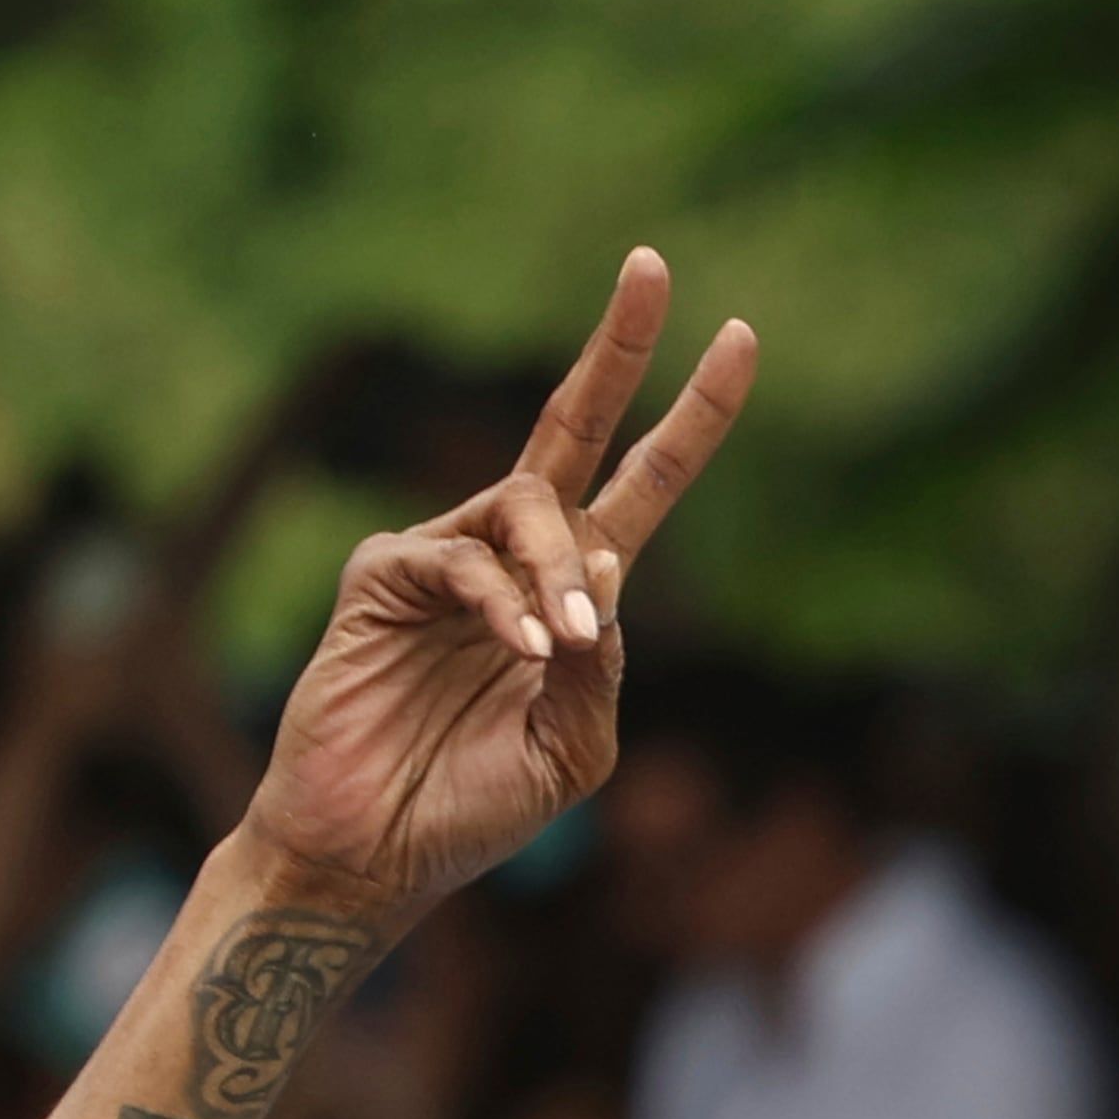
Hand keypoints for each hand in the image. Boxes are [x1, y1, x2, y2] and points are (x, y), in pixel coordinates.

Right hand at [239, 253, 755, 923]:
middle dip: (618, 346)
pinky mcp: (382, 576)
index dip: (693, 416)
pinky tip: (522, 649)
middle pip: (575, 425)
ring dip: (561, 571)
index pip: (646, 484)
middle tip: (653, 263)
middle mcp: (516, 558)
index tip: (741, 336)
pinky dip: (501, 601)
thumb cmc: (476, 809)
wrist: (377, 856)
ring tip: (559, 647)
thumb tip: (609, 564)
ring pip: (531, 506)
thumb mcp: (576, 746)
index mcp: (578, 593)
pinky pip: (460, 559)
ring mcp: (446, 557)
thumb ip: (603, 663)